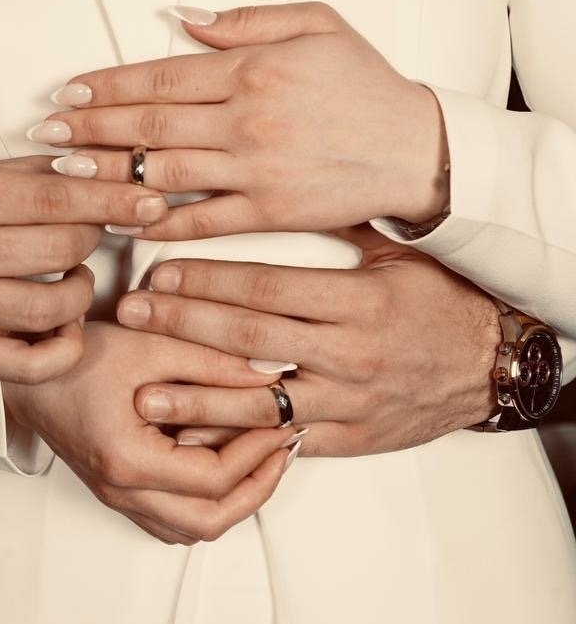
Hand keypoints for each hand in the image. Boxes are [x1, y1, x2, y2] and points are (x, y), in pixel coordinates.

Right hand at [0, 156, 166, 382]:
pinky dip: (67, 345)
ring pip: (51, 308)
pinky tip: (66, 321)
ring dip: (83, 292)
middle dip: (95, 240)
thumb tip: (123, 175)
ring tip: (75, 277)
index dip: (112, 201)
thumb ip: (56, 174)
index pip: (54, 198)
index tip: (151, 203)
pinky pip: (35, 365)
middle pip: (59, 250)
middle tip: (93, 235)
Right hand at [3, 322, 298, 543]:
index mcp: (127, 460)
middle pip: (207, 522)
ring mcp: (118, 497)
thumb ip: (212, 361)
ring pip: (191, 529)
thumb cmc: (77, 358)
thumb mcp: (150, 346)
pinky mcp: (119, 491)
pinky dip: (207, 504)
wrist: (27, 374)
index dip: (256, 454)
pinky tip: (227, 468)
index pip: (212, 479)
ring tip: (264, 459)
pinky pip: (172, 521)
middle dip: (257, 490)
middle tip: (283, 449)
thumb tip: (270, 376)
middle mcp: (122, 490)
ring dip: (235, 501)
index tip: (281, 420)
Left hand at [29, 2, 449, 238]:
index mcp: (252, 70)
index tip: (66, 93)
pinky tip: (122, 221)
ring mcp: (255, 171)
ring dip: (107, 174)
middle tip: (43, 135)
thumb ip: (247, 18)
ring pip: (164, 173)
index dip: (107, 85)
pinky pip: (201, 221)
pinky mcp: (269, 214)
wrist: (415, 149)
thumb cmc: (364, 83)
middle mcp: (246, 120)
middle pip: (149, 124)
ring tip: (63, 174)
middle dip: (89, 129)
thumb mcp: (317, 24)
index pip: (161, 75)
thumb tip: (182, 13)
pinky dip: (158, 222)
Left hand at [115, 228, 502, 456]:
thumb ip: (344, 226)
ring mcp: (349, 401)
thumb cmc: (444, 301)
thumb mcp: (402, 254)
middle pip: (250, 339)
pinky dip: (242, 442)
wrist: (492, 365)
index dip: (208, 281)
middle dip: (183, 327)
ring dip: (198, 397)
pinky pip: (289, 442)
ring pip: (261, 401)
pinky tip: (199, 438)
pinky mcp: (350, 437)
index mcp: (358, 300)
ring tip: (146, 393)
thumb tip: (286, 182)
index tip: (161, 274)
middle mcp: (349, 352)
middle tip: (131, 318)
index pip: (267, 288)